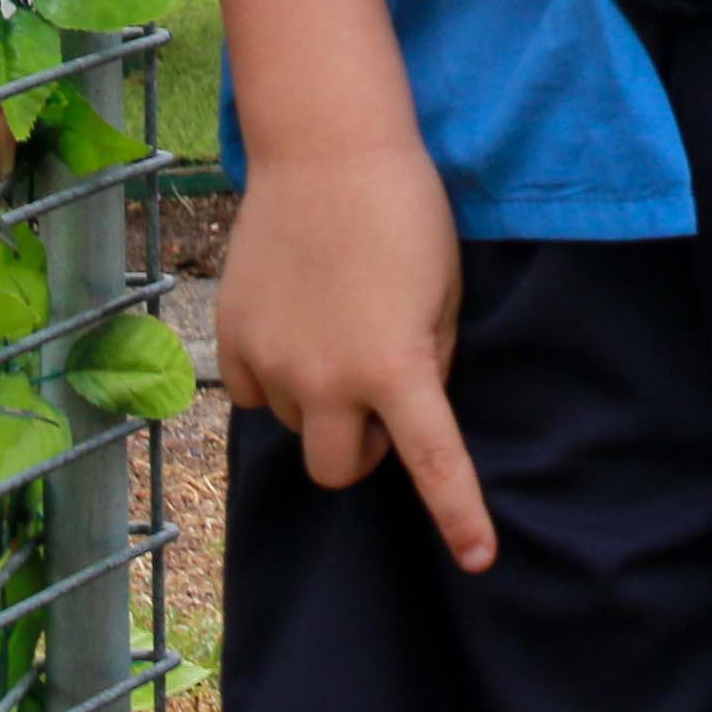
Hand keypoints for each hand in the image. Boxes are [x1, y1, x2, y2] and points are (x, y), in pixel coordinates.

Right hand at [216, 141, 496, 567]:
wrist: (326, 150)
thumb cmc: (405, 214)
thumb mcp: (445, 295)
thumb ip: (427, 363)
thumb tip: (401, 409)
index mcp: (394, 368)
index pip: (432, 463)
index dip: (458, 516)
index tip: (478, 560)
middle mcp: (327, 380)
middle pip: (341, 470)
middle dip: (366, 451)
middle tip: (383, 397)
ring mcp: (272, 362)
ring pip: (299, 428)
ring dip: (324, 406)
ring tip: (339, 332)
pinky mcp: (232, 339)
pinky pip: (259, 392)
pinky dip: (281, 377)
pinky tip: (297, 322)